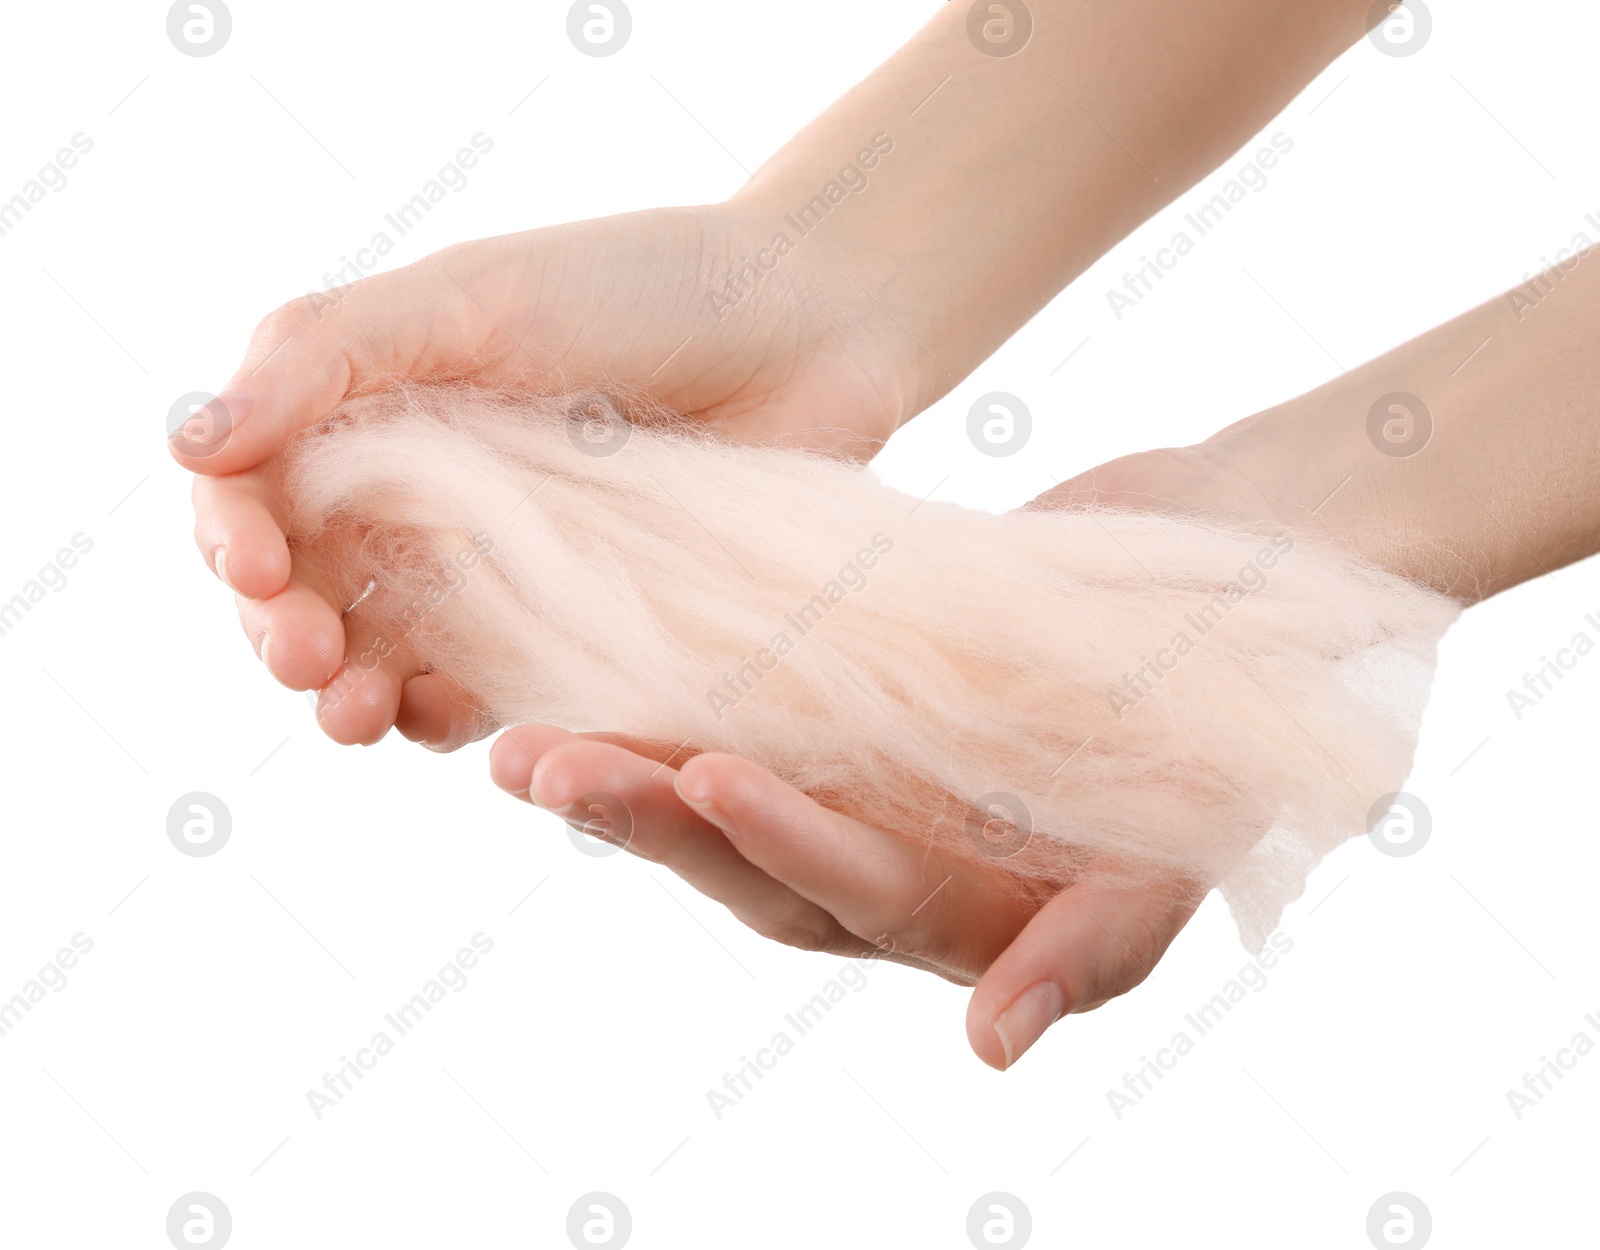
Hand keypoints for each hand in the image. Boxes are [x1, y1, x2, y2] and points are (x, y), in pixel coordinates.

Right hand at [173, 204, 920, 748]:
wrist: (808, 329)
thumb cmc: (640, 288)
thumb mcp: (471, 298)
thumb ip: (326, 358)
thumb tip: (186, 442)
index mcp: (369, 416)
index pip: (255, 499)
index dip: (233, 541)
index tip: (253, 569)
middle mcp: (418, 502)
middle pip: (308, 596)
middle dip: (283, 635)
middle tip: (304, 660)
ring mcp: (494, 573)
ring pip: (386, 659)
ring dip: (350, 696)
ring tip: (354, 713)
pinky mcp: (573, 632)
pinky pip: (493, 693)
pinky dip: (454, 714)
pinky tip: (445, 719)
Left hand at [482, 445, 1272, 1068]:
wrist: (1232, 575)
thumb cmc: (1237, 718)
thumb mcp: (1197, 844)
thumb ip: (1103, 946)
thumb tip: (998, 1049)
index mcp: (974, 914)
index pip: (858, 892)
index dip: (785, 843)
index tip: (709, 777)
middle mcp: (899, 863)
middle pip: (754, 859)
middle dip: (651, 818)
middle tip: (541, 764)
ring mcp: (867, 786)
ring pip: (726, 795)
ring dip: (629, 768)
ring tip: (519, 738)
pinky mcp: (848, 706)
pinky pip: (744, 712)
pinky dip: (671, 697)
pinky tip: (589, 664)